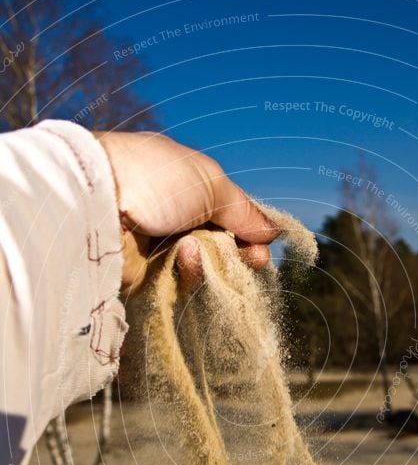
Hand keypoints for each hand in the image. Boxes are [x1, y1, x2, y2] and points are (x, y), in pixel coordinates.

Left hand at [93, 131, 279, 292]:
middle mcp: (176, 216)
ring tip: (193, 251)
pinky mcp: (145, 275)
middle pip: (220, 247)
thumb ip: (244, 211)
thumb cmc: (155, 180)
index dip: (249, 234)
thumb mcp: (210, 184)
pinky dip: (188, 275)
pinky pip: (179, 284)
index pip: (230, 215)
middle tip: (250, 263)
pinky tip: (181, 260)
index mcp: (189, 186)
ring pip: (202, 269)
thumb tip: (273, 232)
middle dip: (237, 255)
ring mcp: (159, 247)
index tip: (261, 249)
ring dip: (208, 263)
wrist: (97, 204)